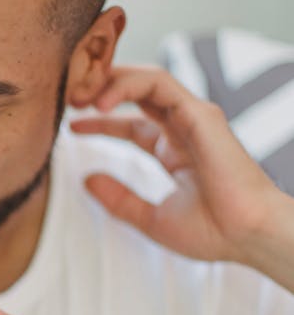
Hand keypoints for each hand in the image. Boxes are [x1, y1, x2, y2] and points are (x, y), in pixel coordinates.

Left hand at [69, 65, 281, 265]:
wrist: (246, 235)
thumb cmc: (211, 232)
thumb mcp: (151, 219)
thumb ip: (119, 199)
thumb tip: (86, 181)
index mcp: (176, 152)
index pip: (133, 124)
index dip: (101, 122)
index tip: (72, 127)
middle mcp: (185, 129)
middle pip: (138, 93)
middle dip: (102, 90)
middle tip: (68, 99)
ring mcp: (193, 117)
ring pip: (147, 79)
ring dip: (109, 81)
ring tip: (79, 98)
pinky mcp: (199, 112)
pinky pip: (158, 84)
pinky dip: (126, 86)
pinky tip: (101, 103)